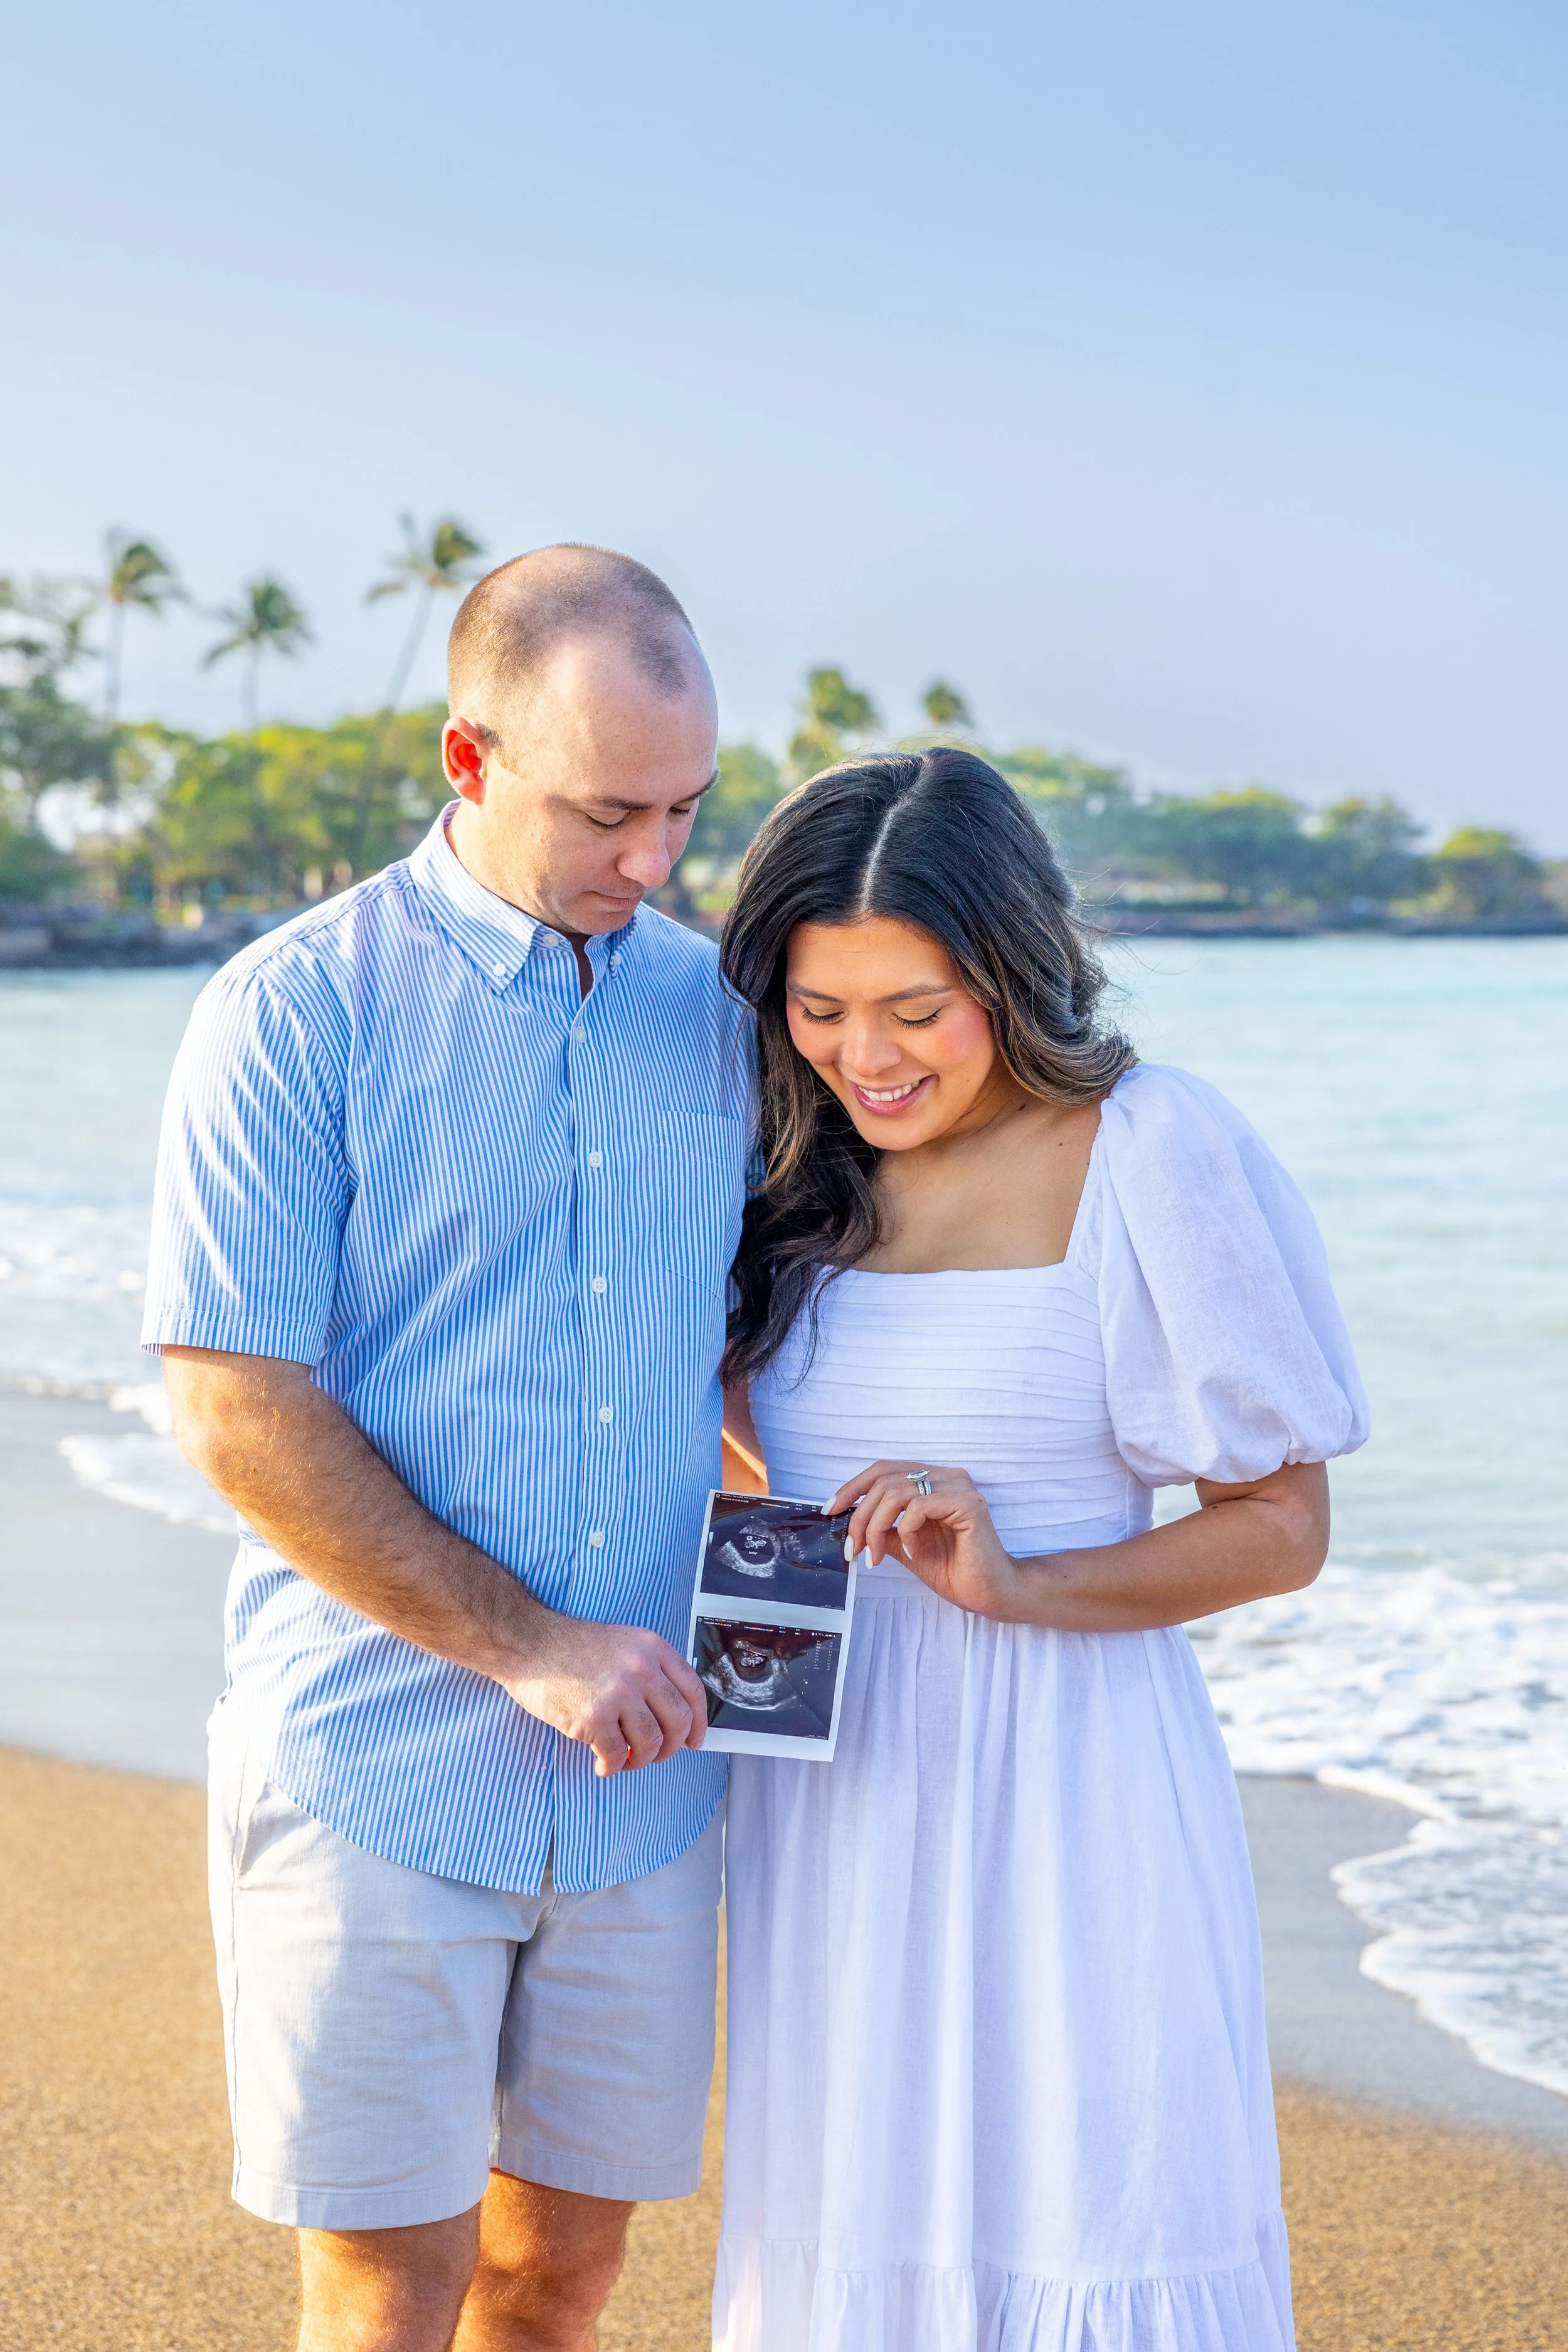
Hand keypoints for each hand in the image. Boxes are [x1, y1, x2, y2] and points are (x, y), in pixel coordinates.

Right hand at [500, 1617, 708, 1776]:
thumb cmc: (572, 1647)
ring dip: (641, 1760)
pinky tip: (603, 1765)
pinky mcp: (593, 1717)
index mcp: (652, 1648)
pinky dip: (612, 1767)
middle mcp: (641, 1669)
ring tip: (625, 1759)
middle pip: (678, 1721)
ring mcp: (618, 1693)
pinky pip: (616, 1755)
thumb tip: (673, 1715)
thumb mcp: (624, 1643)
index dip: (699, 1722)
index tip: (694, 1740)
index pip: (693, 1691)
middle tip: (656, 1755)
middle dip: (671, 1747)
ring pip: (650, 1743)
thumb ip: (651, 1670)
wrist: (529, 1642)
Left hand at [826, 1461, 1023, 1617]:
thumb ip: (884, 1528)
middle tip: (852, 1549)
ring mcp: (958, 1487)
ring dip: (876, 1527)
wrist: (989, 1593)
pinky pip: (919, 1506)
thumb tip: (849, 1521)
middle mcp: (946, 1476)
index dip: (852, 1487)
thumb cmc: (953, 1569)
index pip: (883, 1470)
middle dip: (860, 1517)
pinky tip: (913, 1552)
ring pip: (896, 1492)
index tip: (830, 1510)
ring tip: (875, 1556)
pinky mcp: (968, 1504)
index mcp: (932, 1480)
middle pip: (884, 1480)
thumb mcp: (905, 1545)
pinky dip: (906, 1532)